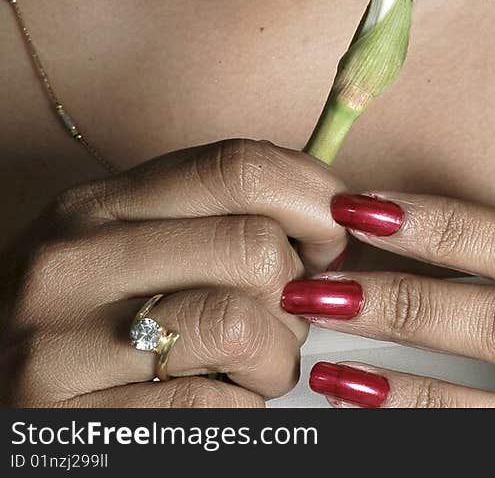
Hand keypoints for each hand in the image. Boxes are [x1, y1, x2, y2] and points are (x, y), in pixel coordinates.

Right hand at [0, 138, 348, 407]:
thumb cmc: (78, 331)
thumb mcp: (117, 252)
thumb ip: (202, 220)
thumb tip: (332, 211)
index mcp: (93, 207)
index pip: (235, 165)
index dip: (309, 194)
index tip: (333, 232)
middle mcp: (72, 263)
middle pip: (251, 246)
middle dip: (295, 292)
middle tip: (287, 320)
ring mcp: (62, 347)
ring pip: (241, 327)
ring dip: (276, 360)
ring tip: (255, 371)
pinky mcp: (72, 428)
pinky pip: (210, 410)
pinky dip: (241, 413)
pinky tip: (221, 407)